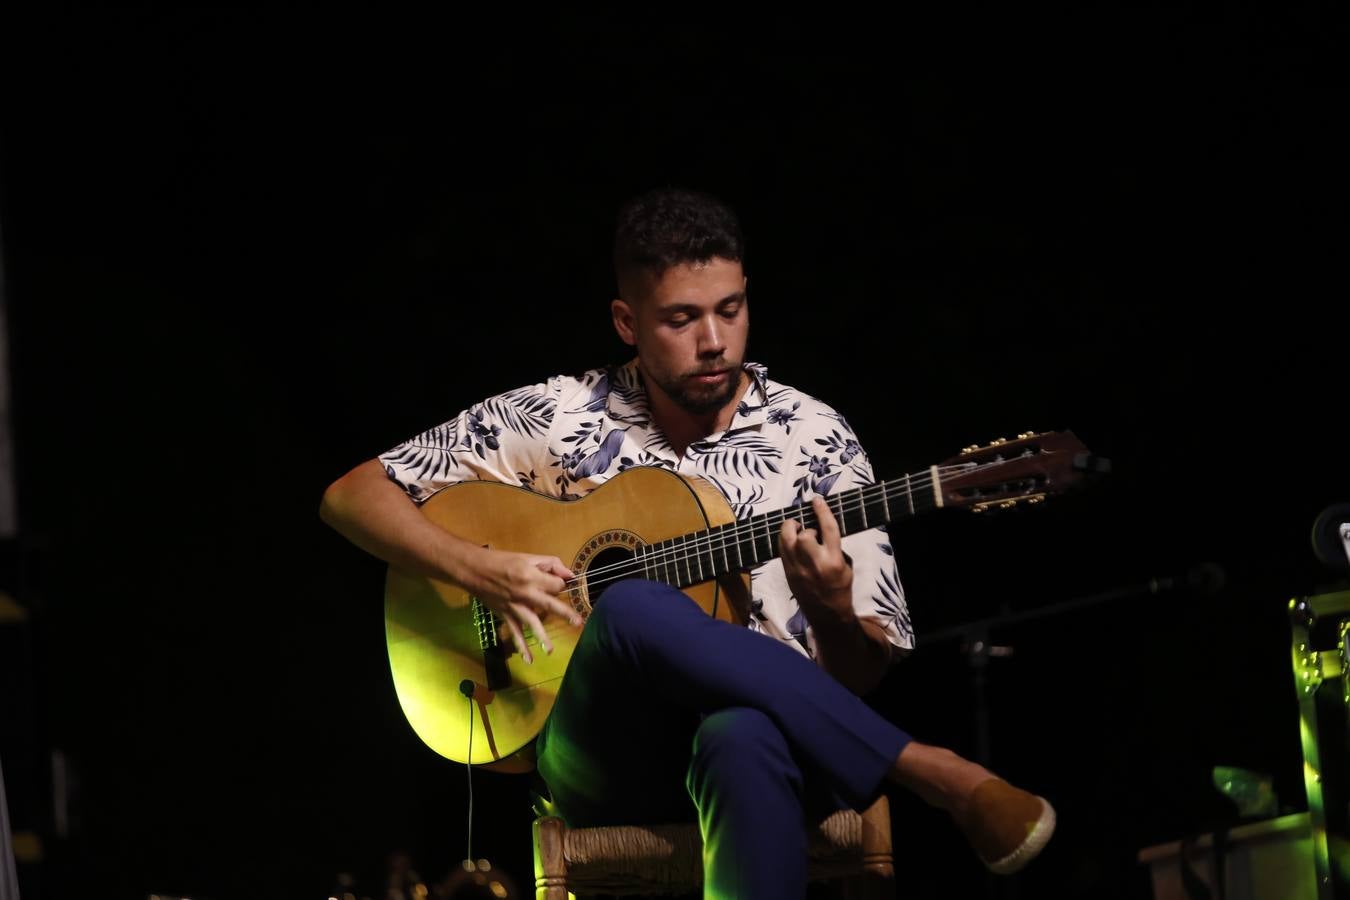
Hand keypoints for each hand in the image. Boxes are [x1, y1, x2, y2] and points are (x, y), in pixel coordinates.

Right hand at [461, 549, 580, 662]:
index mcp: (531, 576)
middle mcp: (525, 593)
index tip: (559, 584)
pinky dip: (520, 646)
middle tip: (578, 623)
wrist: (474, 570)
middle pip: (550, 604)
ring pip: (531, 623)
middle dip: (565, 613)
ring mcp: (515, 606)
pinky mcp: (505, 615)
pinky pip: (515, 632)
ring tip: (550, 651)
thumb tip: (570, 576)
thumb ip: (551, 565)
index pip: (556, 585)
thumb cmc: (502, 560)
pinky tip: (528, 659)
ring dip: (541, 637)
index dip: (561, 585)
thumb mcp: (528, 557)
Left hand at [780, 496, 853, 624]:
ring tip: (796, 530)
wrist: (827, 613)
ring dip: (790, 530)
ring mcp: (798, 568)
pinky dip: (785, 541)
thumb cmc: (840, 586)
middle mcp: (815, 563)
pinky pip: (781, 549)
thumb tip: (821, 528)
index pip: (828, 529)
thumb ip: (834, 546)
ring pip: (787, 540)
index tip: (816, 500)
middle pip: (804, 535)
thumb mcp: (846, 565)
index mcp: (834, 560)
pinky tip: (791, 542)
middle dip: (805, 527)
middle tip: (809, 529)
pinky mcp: (787, 572)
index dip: (822, 511)